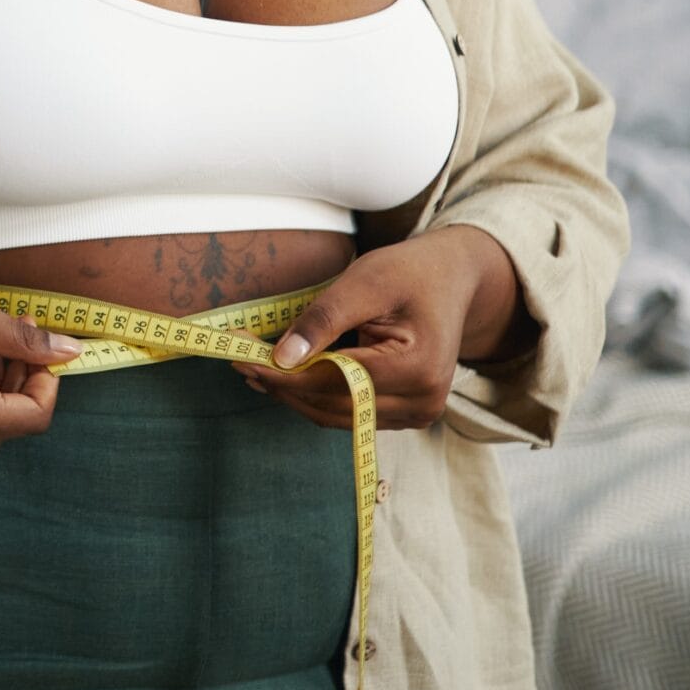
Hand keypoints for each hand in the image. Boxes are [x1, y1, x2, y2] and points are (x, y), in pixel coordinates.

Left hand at [226, 230, 516, 431]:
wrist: (450, 279)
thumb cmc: (408, 273)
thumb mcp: (363, 283)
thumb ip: (322, 321)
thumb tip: (280, 359)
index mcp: (418, 368)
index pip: (334, 381)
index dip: (283, 373)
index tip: (240, 356)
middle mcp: (423, 402)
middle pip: (334, 405)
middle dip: (283, 385)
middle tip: (239, 360)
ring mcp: (418, 413)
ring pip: (339, 416)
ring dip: (295, 395)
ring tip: (255, 368)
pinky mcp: (407, 413)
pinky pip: (351, 413)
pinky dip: (317, 396)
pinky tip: (288, 375)